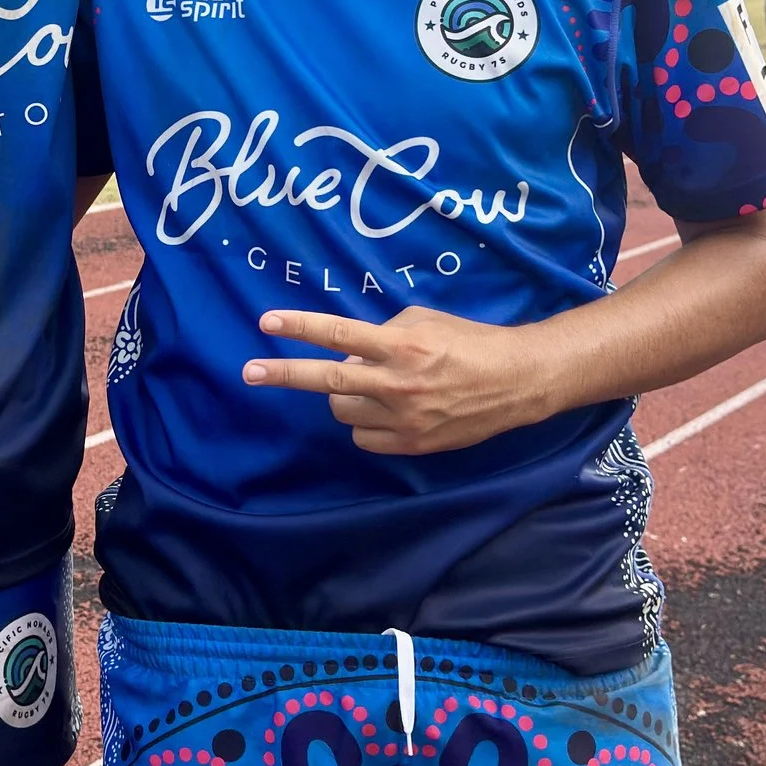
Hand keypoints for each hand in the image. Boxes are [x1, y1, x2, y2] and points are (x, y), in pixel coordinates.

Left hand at [243, 304, 571, 453]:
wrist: (515, 383)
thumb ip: (383, 331)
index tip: (267, 322)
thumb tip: (350, 347)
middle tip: (249, 372)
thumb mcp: (425, 321)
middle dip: (282, 374)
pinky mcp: (411, 445)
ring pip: (342, 411)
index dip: (300, 328)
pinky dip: (365, 423)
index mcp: (402, 346)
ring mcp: (404, 419)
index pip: (339, 335)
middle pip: (326, 381)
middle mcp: (398, 383)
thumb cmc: (470, 341)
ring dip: (344, 396)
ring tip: (368, 386)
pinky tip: (386, 411)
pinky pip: (363, 437)